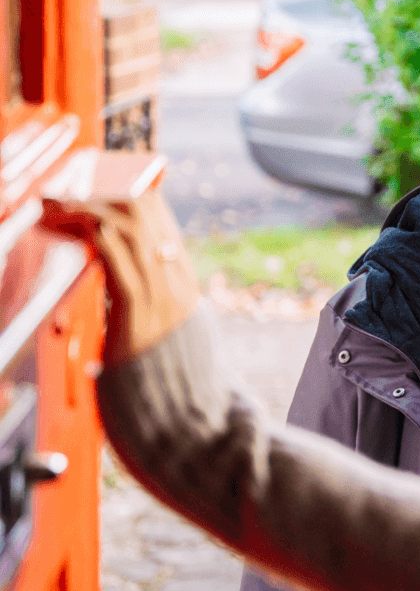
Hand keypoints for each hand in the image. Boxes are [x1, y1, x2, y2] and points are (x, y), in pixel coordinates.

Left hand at [41, 189, 199, 363]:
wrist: (177, 406)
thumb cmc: (162, 373)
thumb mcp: (162, 327)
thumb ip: (145, 298)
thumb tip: (118, 279)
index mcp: (184, 285)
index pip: (164, 224)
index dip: (136, 196)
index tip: (106, 184)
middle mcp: (176, 283)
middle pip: (150, 218)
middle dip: (113, 192)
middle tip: (79, 184)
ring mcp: (161, 295)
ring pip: (134, 231)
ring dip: (95, 208)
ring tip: (64, 201)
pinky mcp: (138, 311)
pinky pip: (118, 262)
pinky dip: (97, 237)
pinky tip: (77, 227)